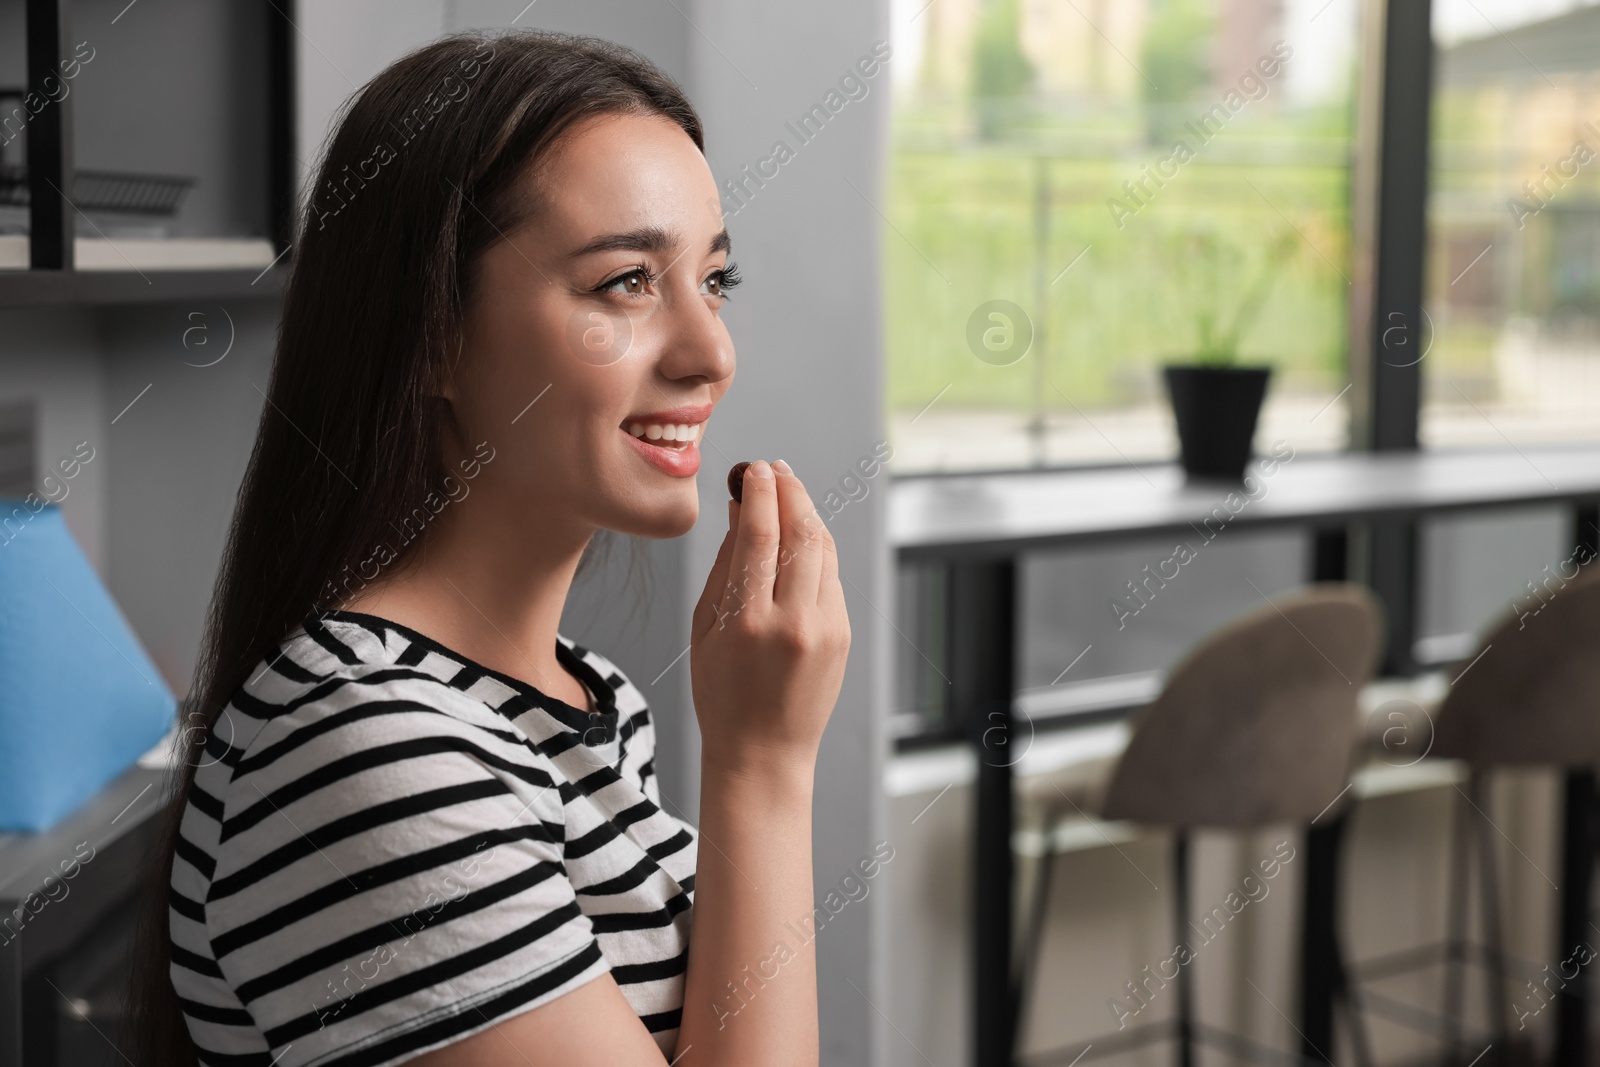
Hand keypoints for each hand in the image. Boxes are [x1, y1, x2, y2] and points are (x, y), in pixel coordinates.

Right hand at [690, 460, 849, 775]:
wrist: (763, 751)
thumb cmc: (722, 692)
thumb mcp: (705, 629)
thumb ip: (726, 566)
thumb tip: (743, 511)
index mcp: (747, 623)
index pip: (761, 537)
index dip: (760, 494)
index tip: (754, 468)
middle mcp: (793, 623)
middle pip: (801, 534)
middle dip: (790, 492)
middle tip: (775, 469)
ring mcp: (825, 630)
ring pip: (824, 550)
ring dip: (807, 514)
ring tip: (788, 493)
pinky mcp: (843, 635)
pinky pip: (832, 577)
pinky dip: (817, 549)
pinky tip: (801, 536)